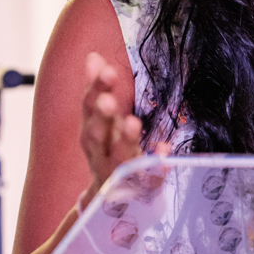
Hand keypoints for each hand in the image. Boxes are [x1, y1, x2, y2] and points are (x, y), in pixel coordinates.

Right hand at [78, 52, 143, 206]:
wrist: (111, 196)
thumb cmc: (109, 147)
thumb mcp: (102, 120)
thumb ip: (98, 90)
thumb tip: (93, 57)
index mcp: (91, 131)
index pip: (88, 107)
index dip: (95, 89)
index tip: (106, 69)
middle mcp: (98, 152)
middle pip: (95, 133)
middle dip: (101, 116)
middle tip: (109, 101)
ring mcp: (116, 172)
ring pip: (117, 157)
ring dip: (125, 140)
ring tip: (134, 123)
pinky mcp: (136, 188)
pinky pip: (146, 178)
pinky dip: (155, 166)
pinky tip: (164, 151)